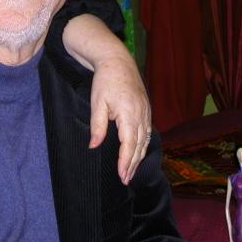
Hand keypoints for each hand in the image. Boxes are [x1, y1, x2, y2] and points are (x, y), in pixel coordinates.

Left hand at [88, 51, 151, 184]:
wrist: (117, 61)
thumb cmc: (105, 81)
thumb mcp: (97, 103)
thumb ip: (98, 126)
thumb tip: (94, 146)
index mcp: (129, 114)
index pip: (129, 144)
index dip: (126, 162)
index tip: (122, 176)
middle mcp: (141, 115)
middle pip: (139, 146)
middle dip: (133, 164)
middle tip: (125, 180)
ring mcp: (146, 112)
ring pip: (144, 140)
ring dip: (139, 157)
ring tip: (131, 172)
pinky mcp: (146, 110)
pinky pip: (147, 132)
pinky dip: (142, 145)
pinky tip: (138, 152)